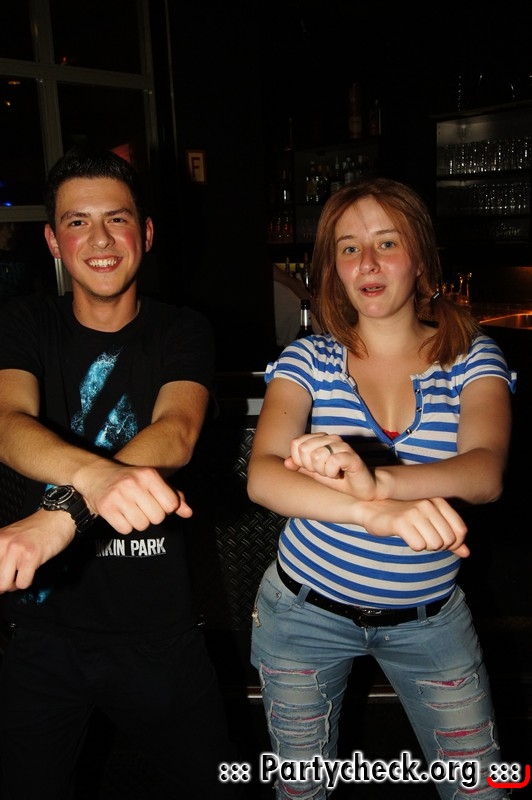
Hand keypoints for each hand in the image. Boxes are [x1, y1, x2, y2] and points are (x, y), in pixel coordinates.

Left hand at [0, 508, 75, 590]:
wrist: (58, 517)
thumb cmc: (38, 528)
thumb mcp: (11, 536)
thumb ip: (1, 552)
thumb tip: (0, 573)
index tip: (5, 573)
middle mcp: (2, 543)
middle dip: (4, 582)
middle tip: (14, 575)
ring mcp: (16, 550)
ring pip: (4, 584)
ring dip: (14, 584)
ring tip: (23, 573)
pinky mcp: (31, 556)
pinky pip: (22, 583)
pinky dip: (28, 581)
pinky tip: (32, 569)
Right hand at [73, 461, 191, 533]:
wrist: (95, 475)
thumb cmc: (130, 480)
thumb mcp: (152, 482)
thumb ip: (173, 496)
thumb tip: (189, 512)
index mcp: (149, 475)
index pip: (170, 504)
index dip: (166, 508)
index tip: (156, 502)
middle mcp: (134, 484)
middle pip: (157, 518)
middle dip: (152, 516)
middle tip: (142, 507)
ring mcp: (118, 496)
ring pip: (142, 525)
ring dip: (138, 522)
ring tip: (130, 509)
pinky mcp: (106, 508)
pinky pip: (125, 529)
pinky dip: (124, 525)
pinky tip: (120, 514)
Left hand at [285, 433, 376, 499]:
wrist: (361, 488)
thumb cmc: (338, 478)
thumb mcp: (314, 473)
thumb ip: (300, 466)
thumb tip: (286, 462)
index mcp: (320, 439)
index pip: (296, 443)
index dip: (299, 460)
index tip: (312, 468)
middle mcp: (331, 438)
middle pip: (304, 450)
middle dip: (310, 466)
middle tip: (323, 471)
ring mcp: (342, 446)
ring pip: (317, 456)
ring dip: (322, 471)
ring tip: (332, 473)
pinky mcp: (352, 456)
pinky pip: (332, 462)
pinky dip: (332, 473)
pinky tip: (339, 474)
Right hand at [358, 496, 469, 556]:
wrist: (373, 510)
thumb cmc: (405, 518)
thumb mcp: (431, 524)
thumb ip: (451, 538)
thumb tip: (468, 553)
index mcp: (439, 502)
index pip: (461, 531)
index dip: (453, 543)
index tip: (439, 540)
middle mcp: (428, 504)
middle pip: (448, 540)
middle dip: (437, 545)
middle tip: (423, 537)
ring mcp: (414, 512)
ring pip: (435, 544)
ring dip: (425, 545)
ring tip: (414, 535)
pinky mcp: (400, 522)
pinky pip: (418, 545)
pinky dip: (413, 545)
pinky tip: (406, 536)